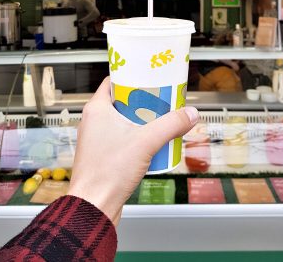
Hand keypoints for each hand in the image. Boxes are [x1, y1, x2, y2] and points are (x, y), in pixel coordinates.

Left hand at [68, 76, 198, 225]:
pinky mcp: (103, 153)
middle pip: (122, 100)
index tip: (150, 76)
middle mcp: (94, 120)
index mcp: (97, 109)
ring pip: (123, 119)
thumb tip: (189, 114)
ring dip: (141, 119)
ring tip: (160, 119)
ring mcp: (97, 137)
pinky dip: (136, 135)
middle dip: (143, 100)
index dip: (133, 77)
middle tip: (161, 99)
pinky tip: (152, 141)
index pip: (114, 81)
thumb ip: (171, 125)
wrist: (93, 206)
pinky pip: (122, 136)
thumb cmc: (106, 173)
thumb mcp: (146, 142)